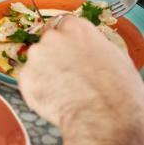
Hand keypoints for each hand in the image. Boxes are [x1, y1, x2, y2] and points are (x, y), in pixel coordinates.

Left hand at [18, 15, 143, 144]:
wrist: (104, 120)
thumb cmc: (118, 93)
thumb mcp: (115, 58)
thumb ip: (94, 46)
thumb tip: (90, 50)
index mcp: (76, 28)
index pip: (63, 24)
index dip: (66, 41)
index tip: (68, 52)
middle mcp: (53, 37)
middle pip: (48, 43)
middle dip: (54, 57)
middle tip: (68, 77)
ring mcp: (36, 56)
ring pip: (37, 63)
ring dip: (46, 75)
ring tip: (64, 94)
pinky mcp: (25, 78)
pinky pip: (30, 83)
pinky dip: (38, 93)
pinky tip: (56, 103)